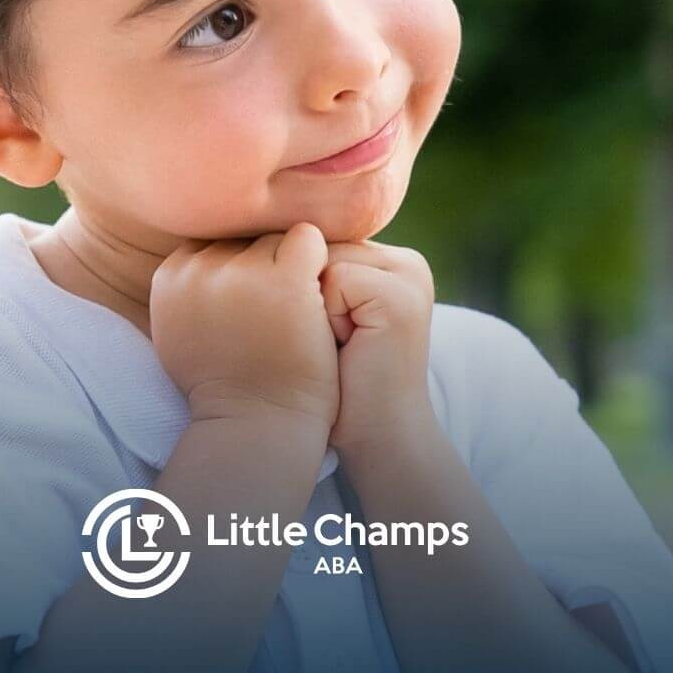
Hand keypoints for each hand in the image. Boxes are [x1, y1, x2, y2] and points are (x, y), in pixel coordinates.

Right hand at [150, 222, 339, 434]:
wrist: (256, 423)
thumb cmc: (226, 386)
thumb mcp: (179, 333)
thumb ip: (186, 290)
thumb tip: (201, 255)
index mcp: (170, 277)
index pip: (213, 243)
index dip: (238, 271)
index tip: (251, 307)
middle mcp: (199, 268)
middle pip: (244, 238)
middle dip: (262, 266)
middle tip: (276, 311)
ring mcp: (241, 272)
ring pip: (275, 237)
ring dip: (291, 266)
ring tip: (296, 311)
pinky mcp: (285, 279)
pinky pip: (308, 239)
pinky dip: (318, 262)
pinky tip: (318, 298)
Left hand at [320, 240, 436, 465]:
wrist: (379, 436)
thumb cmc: (341, 382)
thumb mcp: (329, 316)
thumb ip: (318, 273)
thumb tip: (263, 236)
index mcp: (392, 262)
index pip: (322, 240)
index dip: (304, 285)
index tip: (326, 330)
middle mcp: (407, 262)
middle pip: (321, 245)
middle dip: (308, 293)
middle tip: (338, 341)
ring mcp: (410, 276)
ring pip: (325, 258)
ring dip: (316, 304)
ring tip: (342, 343)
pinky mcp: (401, 297)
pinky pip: (335, 278)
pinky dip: (329, 317)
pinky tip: (348, 346)